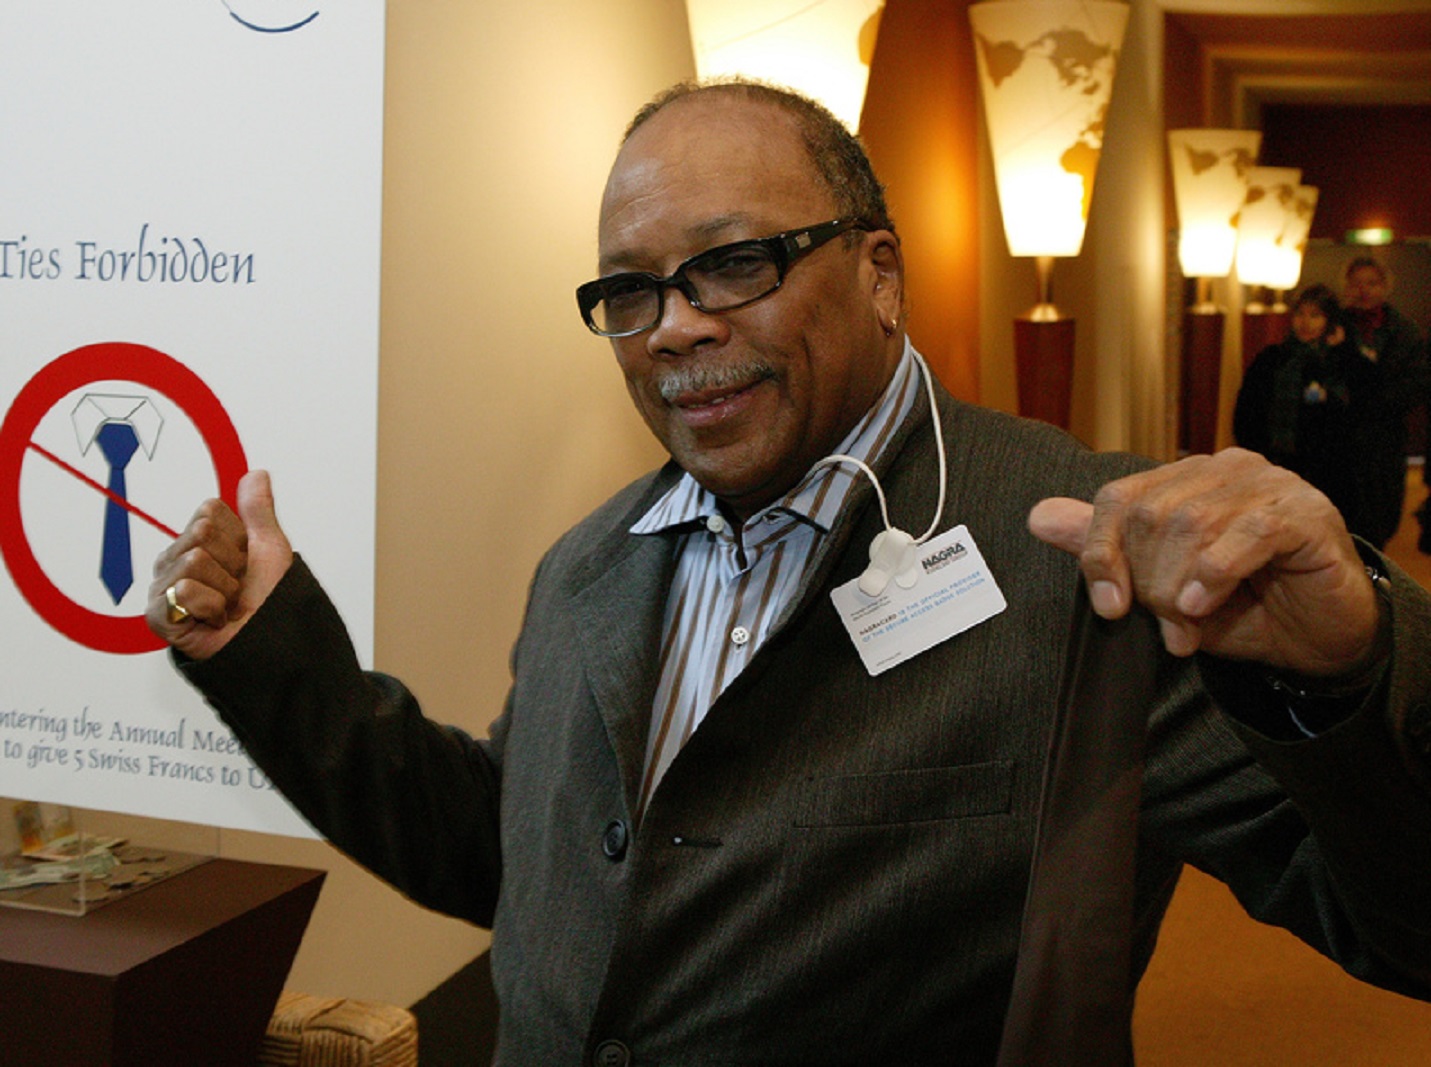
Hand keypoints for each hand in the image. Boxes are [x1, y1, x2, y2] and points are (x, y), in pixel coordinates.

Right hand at [146, 469, 292, 660]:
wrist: (270, 645)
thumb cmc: (269, 602)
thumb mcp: (270, 549)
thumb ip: (258, 510)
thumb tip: (256, 473)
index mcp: (196, 542)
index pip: (210, 511)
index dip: (238, 536)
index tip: (245, 562)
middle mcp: (175, 562)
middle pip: (202, 531)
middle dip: (233, 562)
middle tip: (237, 587)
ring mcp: (163, 587)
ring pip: (195, 560)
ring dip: (225, 588)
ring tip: (227, 606)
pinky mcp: (157, 615)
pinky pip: (186, 590)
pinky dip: (211, 608)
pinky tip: (213, 620)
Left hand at [1027, 449, 1381, 677]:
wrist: (1317, 638)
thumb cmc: (1238, 608)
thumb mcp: (1162, 585)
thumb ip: (1106, 549)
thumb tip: (1040, 516)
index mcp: (1185, 480)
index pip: (1118, 499)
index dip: (1101, 552)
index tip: (1108, 607)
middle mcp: (1224, 470)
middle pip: (1153, 514)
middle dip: (1150, 582)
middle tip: (1168, 627)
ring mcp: (1268, 486)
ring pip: (1194, 523)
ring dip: (1180, 587)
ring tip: (1189, 627)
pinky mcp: (1304, 514)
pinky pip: (1248, 533)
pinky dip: (1217, 572)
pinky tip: (1207, 605)